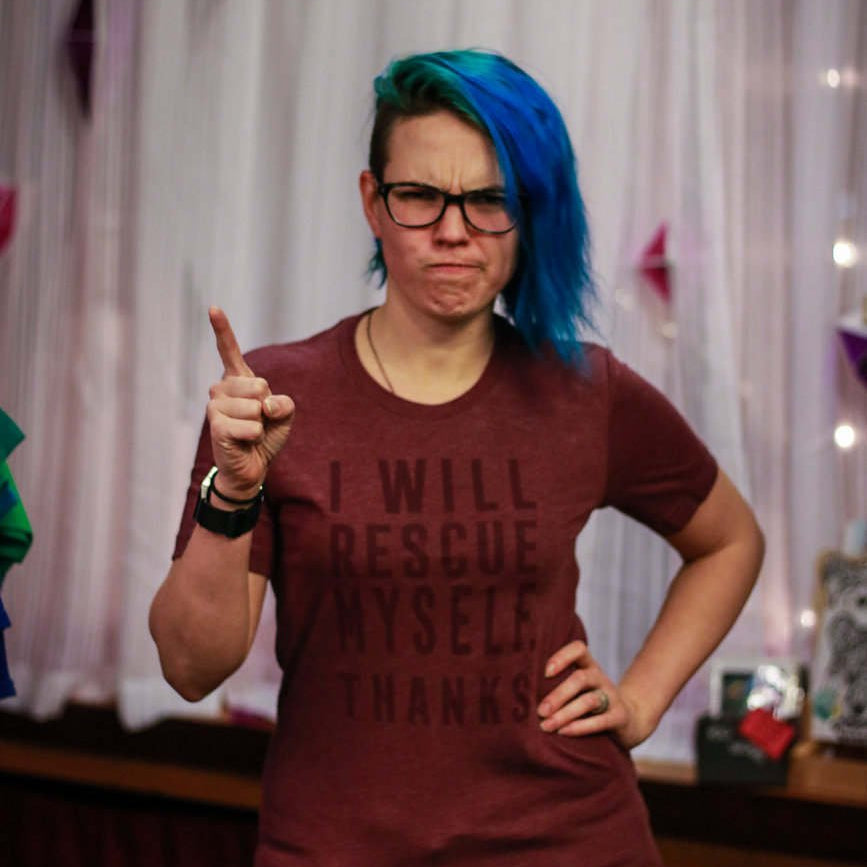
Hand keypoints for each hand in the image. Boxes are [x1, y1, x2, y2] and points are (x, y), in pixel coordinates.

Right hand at [206, 307, 293, 497]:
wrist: (252, 467)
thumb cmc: (266, 436)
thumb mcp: (284, 415)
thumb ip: (284, 403)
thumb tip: (265, 406)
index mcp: (237, 380)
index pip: (229, 350)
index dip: (222, 329)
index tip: (213, 308)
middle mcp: (221, 388)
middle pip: (260, 385)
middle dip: (268, 406)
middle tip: (258, 422)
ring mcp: (215, 406)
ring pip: (256, 407)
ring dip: (261, 425)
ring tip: (250, 433)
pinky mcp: (216, 426)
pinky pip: (252, 426)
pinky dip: (256, 436)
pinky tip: (244, 442)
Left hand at [537, 640, 652, 748]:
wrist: (628, 721)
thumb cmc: (589, 704)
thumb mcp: (577, 690)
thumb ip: (556, 686)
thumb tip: (519, 696)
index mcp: (588, 666)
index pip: (578, 649)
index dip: (562, 656)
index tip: (545, 672)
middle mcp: (600, 678)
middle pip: (580, 678)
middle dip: (558, 695)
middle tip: (540, 711)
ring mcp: (612, 696)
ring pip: (589, 700)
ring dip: (565, 713)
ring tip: (547, 726)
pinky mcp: (620, 717)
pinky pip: (601, 720)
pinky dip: (581, 727)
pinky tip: (564, 732)